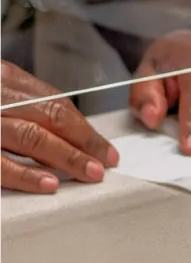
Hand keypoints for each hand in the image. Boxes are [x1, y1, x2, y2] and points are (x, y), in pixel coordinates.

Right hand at [1, 60, 118, 192]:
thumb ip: (25, 108)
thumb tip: (65, 138)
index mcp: (5, 79)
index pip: (56, 104)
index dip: (85, 129)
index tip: (106, 149)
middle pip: (51, 117)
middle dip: (85, 142)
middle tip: (106, 162)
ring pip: (32, 137)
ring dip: (67, 157)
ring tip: (91, 173)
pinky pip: (0, 164)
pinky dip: (26, 174)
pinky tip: (49, 183)